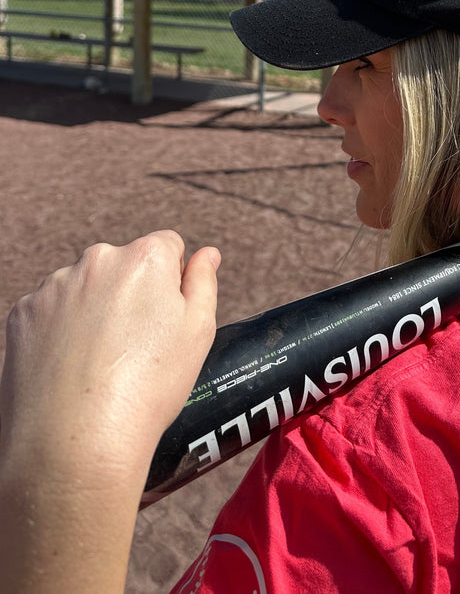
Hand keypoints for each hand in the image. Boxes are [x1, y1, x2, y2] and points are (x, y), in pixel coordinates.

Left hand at [0, 230, 219, 486]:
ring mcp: (54, 286)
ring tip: (101, 363)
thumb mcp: (198, 332)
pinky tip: (72, 367)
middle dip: (132, 293)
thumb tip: (207, 253)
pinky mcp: (22, 314)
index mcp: (145, 257)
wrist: (75, 443)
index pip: (168, 247)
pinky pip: (51, 312)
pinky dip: (61, 331)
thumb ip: (204, 281)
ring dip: (95, 310)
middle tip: (136, 346)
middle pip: (124, 266)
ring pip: (86, 289)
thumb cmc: (147, 388)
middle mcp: (97, 260)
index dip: (172, 283)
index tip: (165, 321)